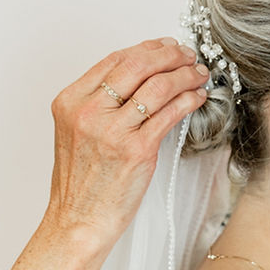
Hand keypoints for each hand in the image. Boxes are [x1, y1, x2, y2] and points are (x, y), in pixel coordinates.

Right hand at [45, 37, 208, 249]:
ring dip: (185, 75)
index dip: (147, 48)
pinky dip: (189, 100)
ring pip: (158, 86)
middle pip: (137, 64)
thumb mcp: (76, 133)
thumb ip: (99, 104)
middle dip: (170, 54)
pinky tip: (197, 97)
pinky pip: (170, 113)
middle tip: (188, 55)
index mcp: (70, 101)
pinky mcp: (136, 150)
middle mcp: (89, 111)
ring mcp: (113, 130)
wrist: (78, 222)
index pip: (114, 59)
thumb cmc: (80, 184)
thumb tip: (139, 79)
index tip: (166, 47)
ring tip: (199, 74)